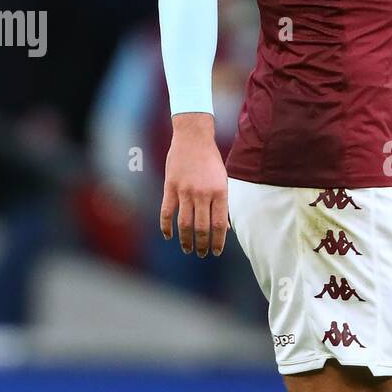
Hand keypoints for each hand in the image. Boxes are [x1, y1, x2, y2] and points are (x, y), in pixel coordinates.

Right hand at [159, 113, 228, 256]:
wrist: (193, 138)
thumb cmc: (211, 161)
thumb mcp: (223, 181)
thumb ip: (223, 204)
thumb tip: (225, 228)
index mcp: (219, 192)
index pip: (219, 224)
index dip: (218, 241)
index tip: (216, 251)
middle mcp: (202, 193)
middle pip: (202, 227)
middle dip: (202, 245)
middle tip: (201, 254)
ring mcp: (185, 191)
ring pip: (184, 223)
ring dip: (185, 240)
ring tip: (187, 249)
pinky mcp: (170, 187)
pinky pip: (167, 212)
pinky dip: (166, 226)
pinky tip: (168, 236)